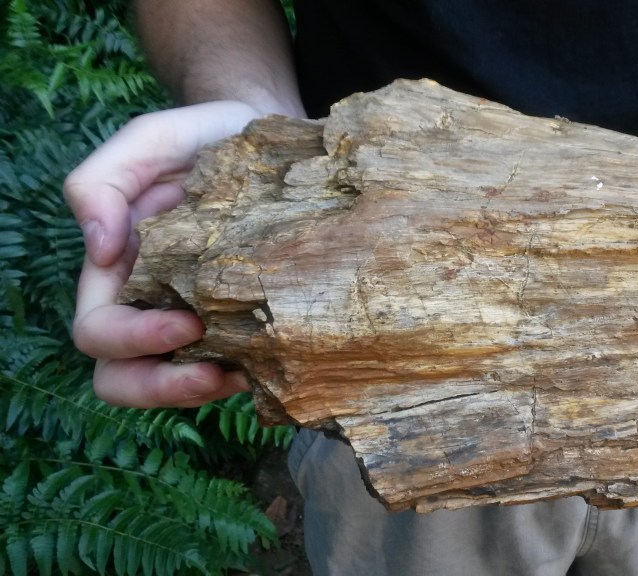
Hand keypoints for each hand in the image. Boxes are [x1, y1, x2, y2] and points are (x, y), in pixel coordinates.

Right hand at [65, 102, 262, 407]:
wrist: (270, 133)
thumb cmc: (204, 137)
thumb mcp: (149, 140)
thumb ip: (102, 181)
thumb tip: (98, 249)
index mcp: (120, 271)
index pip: (99, 333)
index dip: (134, 340)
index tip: (188, 320)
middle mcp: (154, 303)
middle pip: (125, 378)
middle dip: (164, 387)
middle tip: (216, 368)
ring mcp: (202, 317)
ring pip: (179, 384)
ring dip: (208, 390)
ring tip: (250, 373)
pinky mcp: (248, 320)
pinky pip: (237, 368)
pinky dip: (253, 375)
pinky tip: (280, 360)